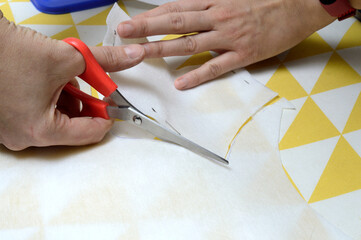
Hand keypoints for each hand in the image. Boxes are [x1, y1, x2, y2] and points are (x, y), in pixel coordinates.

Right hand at [0, 16, 144, 149]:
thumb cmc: (9, 51)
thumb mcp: (68, 57)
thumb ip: (106, 61)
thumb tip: (132, 56)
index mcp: (40, 131)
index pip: (90, 133)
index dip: (107, 115)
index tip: (113, 101)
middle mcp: (23, 137)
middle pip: (72, 127)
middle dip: (85, 104)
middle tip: (91, 84)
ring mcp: (11, 130)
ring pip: (55, 120)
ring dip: (68, 99)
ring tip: (63, 77)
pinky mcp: (5, 120)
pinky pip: (38, 115)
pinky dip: (50, 99)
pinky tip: (49, 80)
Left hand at [118, 0, 334, 89]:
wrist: (299, 5)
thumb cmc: (265, 1)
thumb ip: (209, 5)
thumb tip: (187, 13)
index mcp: (215, 2)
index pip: (175, 8)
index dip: (151, 15)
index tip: (132, 21)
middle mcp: (218, 16)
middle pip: (176, 22)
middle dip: (146, 28)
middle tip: (124, 34)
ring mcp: (229, 36)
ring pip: (190, 43)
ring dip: (162, 49)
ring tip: (140, 55)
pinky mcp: (244, 54)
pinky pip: (216, 66)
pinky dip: (197, 75)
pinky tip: (181, 83)